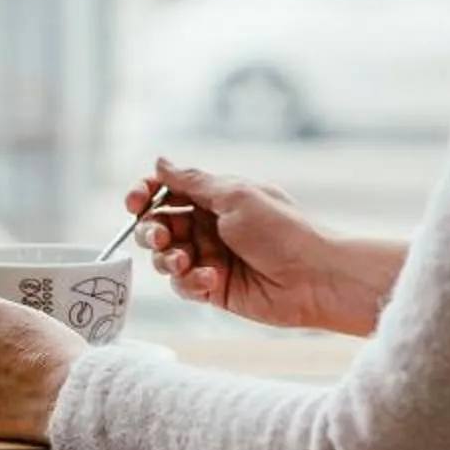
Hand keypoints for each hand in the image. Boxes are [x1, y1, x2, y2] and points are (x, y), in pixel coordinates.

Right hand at [127, 158, 393, 335]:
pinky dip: (189, 282)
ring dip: (168, 258)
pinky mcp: (213, 288)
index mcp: (215, 197)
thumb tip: (160, 161)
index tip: (134, 203)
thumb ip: (192, 181)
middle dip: (152, 231)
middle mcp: (209, 226)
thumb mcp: (236, 195)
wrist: (315, 278)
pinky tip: (209, 279)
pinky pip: (182, 285)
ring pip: (165, 258)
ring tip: (186, 261)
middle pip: (159, 225)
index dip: (145, 194)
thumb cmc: (283, 231)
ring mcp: (209, 257)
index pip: (167, 190)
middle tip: (162, 238)